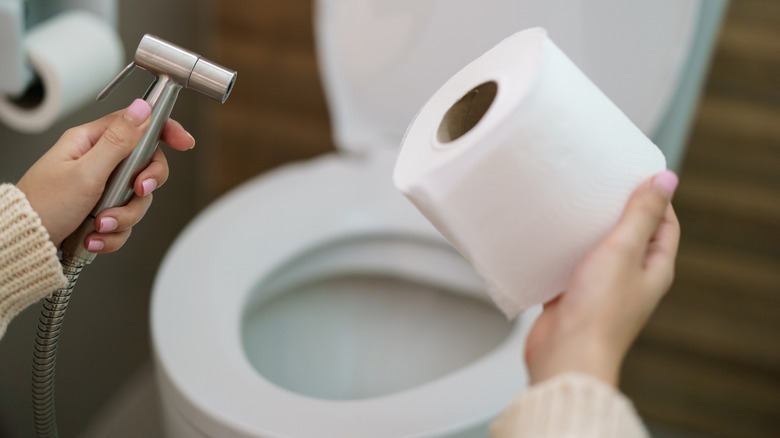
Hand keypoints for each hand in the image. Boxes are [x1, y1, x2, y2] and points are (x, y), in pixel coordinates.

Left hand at [17, 99, 194, 252]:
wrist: (26, 245)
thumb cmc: (44, 205)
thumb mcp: (86, 171)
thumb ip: (119, 141)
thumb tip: (142, 109)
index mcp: (91, 143)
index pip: (136, 125)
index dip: (165, 131)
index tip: (184, 142)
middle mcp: (98, 163)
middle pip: (145, 166)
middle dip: (143, 186)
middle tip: (136, 192)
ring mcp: (101, 189)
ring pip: (137, 199)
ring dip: (123, 217)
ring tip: (99, 225)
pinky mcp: (102, 212)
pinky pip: (125, 222)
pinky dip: (113, 234)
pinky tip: (93, 237)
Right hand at [524, 170, 680, 385]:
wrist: (565, 354)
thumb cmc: (599, 311)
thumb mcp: (623, 250)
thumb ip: (642, 214)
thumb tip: (667, 180)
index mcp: (654, 269)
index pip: (664, 224)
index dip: (653, 197)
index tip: (632, 174)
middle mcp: (630, 279)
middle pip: (629, 234)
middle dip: (614, 209)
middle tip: (598, 184)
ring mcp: (600, 289)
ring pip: (595, 249)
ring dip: (584, 229)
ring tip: (570, 204)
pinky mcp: (572, 296)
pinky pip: (567, 266)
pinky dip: (559, 251)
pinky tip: (546, 237)